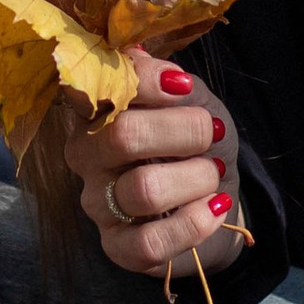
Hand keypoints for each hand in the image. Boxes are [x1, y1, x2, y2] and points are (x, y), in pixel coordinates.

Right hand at [67, 51, 242, 278]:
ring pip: (144, 189)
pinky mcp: (117, 247)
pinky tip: (213, 208)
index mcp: (96, 111)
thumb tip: (137, 56)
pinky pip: (152, 242)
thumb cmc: (197, 143)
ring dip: (197, 178)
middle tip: (211, 134)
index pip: (91, 87)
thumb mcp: (193, 101)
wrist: (217, 197)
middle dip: (184, 131)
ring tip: (212, 175)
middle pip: (123, 135)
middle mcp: (85, 155)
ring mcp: (97, 204)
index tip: (182, 85)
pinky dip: (194, 223)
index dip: (139, 81)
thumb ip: (166, 80)